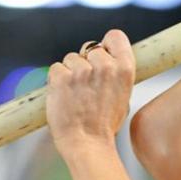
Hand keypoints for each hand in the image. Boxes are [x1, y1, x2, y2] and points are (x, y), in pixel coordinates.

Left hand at [47, 29, 135, 157]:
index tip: (102, 54)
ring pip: (71, 58)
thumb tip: (106, 58)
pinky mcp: (62, 78)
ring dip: (70, 73)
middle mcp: (105, 66)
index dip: (106, 44)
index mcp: (124, 69)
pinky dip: (56, 81)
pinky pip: (56, 68)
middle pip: (90, 48)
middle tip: (86, 86)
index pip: (115, 36)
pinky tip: (64, 96)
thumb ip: (115, 73)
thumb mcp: (124, 95)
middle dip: (85, 62)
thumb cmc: (104, 124)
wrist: (87, 144)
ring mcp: (82, 71)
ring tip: (75, 95)